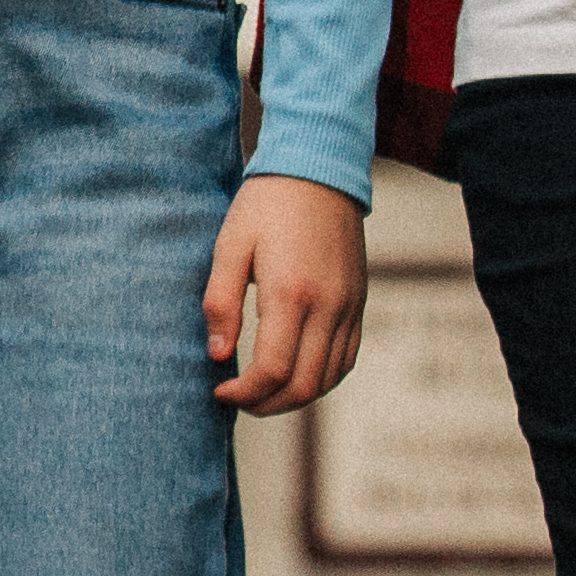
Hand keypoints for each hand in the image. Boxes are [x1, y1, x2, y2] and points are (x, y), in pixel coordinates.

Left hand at [207, 172, 368, 413]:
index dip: (244, 393)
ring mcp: (349, 307)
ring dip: (294, 398)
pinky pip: (346, 359)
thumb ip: (221, 302)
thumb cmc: (266, 205)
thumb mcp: (230, 245)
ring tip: (262, 394)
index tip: (220, 391)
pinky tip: (295, 376)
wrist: (319, 170)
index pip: (272, 370)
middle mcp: (327, 306)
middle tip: (237, 401)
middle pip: (303, 385)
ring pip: (328, 379)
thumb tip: (218, 355)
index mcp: (290, 293)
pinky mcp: (358, 303)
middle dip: (266, 405)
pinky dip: (322, 380)